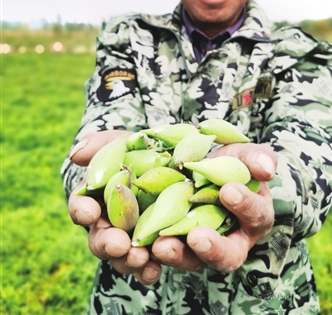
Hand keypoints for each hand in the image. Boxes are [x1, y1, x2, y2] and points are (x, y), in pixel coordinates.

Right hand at [68, 131, 162, 284]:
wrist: (173, 160)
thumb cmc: (140, 149)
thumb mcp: (122, 141)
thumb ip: (100, 144)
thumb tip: (76, 153)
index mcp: (97, 199)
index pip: (81, 206)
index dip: (82, 210)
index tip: (89, 211)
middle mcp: (110, 225)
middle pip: (100, 240)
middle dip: (107, 243)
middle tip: (119, 243)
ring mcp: (132, 240)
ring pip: (123, 258)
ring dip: (129, 261)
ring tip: (140, 258)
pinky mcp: (156, 248)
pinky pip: (149, 266)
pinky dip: (149, 271)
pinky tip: (155, 270)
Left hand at [151, 143, 275, 272]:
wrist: (197, 169)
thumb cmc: (228, 163)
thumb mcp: (243, 155)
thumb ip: (257, 158)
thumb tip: (266, 169)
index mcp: (254, 218)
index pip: (256, 216)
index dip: (245, 205)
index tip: (228, 190)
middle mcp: (231, 241)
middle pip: (227, 255)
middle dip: (212, 248)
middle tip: (196, 237)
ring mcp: (200, 248)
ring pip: (192, 260)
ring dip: (176, 255)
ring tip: (159, 245)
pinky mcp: (173, 247)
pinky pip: (163, 257)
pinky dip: (150, 259)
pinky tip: (139, 249)